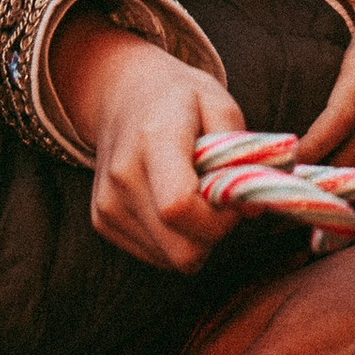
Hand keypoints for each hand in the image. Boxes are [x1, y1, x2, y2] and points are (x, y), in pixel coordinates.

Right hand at [52, 13, 243, 272]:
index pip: (179, 206)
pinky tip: (172, 202)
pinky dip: (174, 238)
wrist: (122, 93)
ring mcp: (107, 204)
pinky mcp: (102, 222)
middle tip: (219, 198)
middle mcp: (123, 176)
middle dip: (213, 233)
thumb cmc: (180, 98)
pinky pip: (156, 256)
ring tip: (193, 193)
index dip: (219, 217)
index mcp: (153, 138)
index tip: (234, 197)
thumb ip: (242, 153)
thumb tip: (252, 208)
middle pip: (181, 249)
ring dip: (195, 237)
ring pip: (172, 260)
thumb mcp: (220, 102)